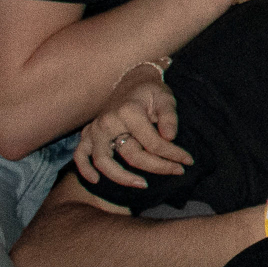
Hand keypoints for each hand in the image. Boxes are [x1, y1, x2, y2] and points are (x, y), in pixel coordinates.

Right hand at [73, 63, 186, 188]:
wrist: (131, 82)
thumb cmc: (151, 92)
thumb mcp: (165, 98)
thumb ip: (169, 117)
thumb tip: (169, 138)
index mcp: (129, 111)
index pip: (153, 143)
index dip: (172, 155)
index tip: (187, 161)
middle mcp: (108, 121)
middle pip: (131, 155)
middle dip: (157, 167)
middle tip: (177, 171)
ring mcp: (95, 129)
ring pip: (104, 161)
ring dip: (122, 177)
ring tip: (143, 184)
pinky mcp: (87, 133)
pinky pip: (80, 155)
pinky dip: (84, 169)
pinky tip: (95, 181)